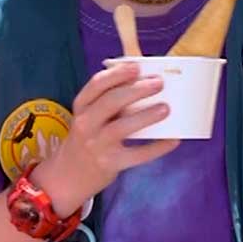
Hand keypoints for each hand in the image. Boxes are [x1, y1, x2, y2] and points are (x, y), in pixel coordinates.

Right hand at [34, 62, 179, 210]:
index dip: (117, 74)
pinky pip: (137, 155)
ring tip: (165, 109)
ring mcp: (97, 145)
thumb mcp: (88, 115)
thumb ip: (107, 99)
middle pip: (111, 102)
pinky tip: (173, 140)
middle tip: (159, 83)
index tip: (137, 67)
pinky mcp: (110, 164)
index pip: (97, 84)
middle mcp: (86, 124)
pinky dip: (157, 147)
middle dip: (136, 90)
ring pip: (122, 127)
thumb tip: (144, 80)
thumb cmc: (86, 137)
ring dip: (145, 116)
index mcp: (82, 106)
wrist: (69, 174)